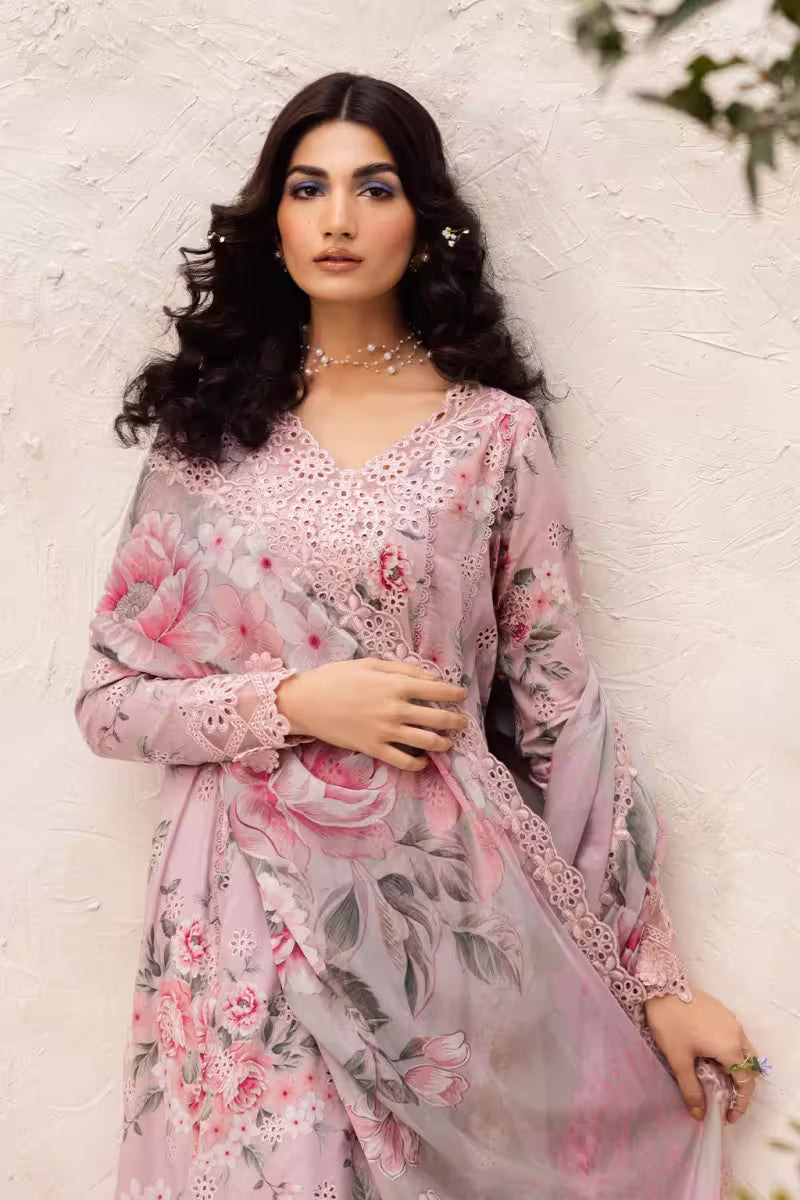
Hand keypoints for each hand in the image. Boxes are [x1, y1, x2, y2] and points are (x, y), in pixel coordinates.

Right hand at [275, 657, 468, 770]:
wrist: (307, 701)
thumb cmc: (337, 677)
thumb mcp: (371, 664)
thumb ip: (403, 670)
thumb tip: (432, 678)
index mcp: (396, 685)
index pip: (437, 691)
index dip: (455, 694)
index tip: (462, 696)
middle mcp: (396, 709)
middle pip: (438, 719)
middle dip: (456, 721)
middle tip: (462, 722)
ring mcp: (386, 732)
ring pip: (427, 742)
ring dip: (444, 743)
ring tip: (448, 742)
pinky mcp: (374, 748)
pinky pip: (404, 761)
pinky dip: (418, 764)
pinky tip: (423, 761)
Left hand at [644, 987, 758, 1124]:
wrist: (661, 986)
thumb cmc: (670, 1024)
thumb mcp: (678, 1060)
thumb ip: (691, 1089)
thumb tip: (699, 1115)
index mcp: (730, 1048)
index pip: (746, 1082)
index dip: (741, 1103)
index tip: (729, 1116)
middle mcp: (737, 1033)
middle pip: (749, 1067)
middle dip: (741, 1087)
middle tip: (726, 1100)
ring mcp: (731, 1020)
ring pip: (744, 1050)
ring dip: (736, 1068)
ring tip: (719, 1080)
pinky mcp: (722, 1011)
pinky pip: (735, 1037)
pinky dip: (731, 1052)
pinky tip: (712, 1056)